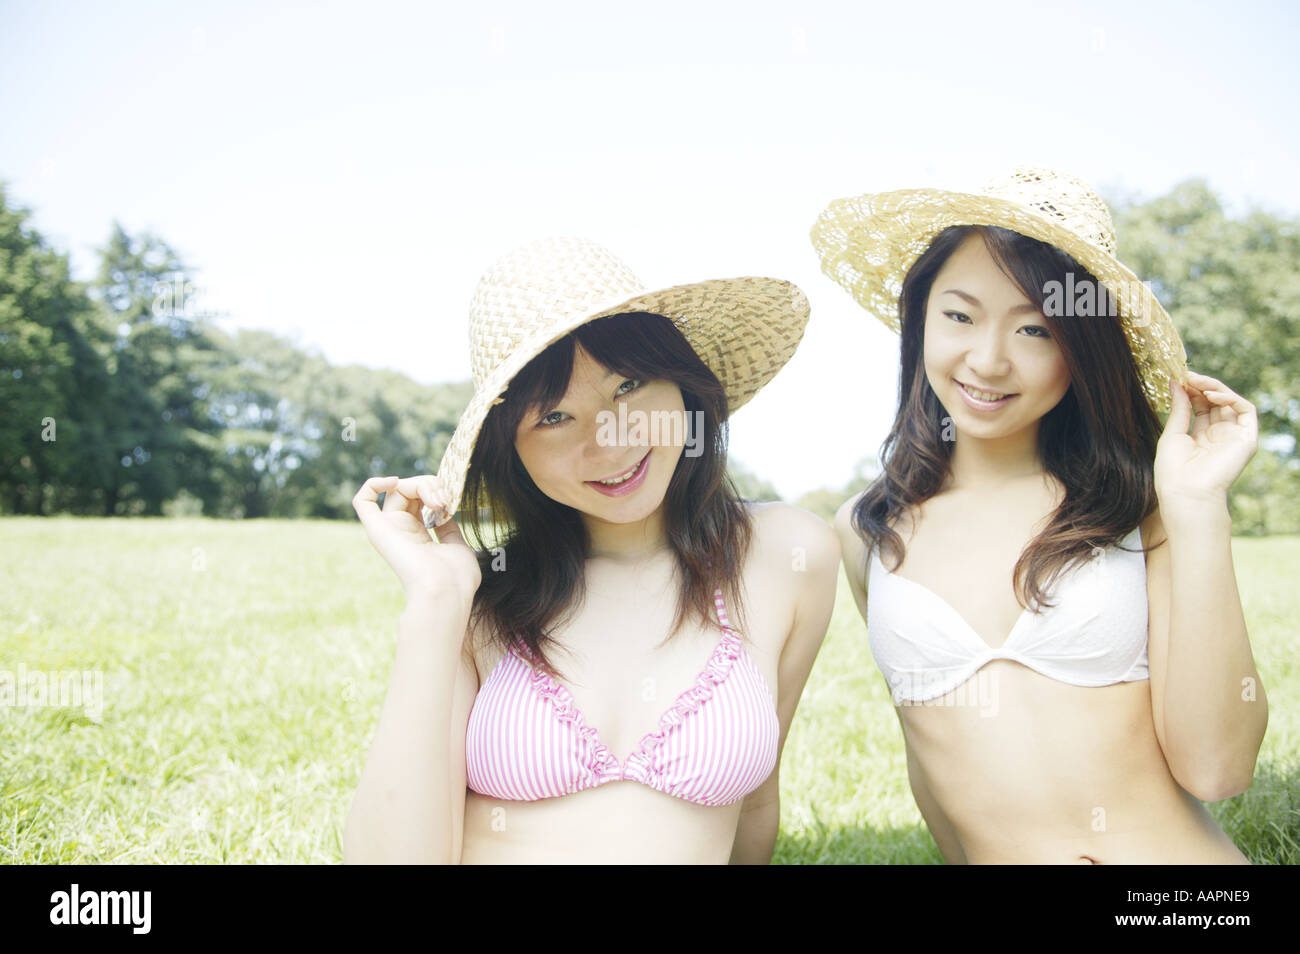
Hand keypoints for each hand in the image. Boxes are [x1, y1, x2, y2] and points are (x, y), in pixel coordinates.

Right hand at [352, 474, 481, 600]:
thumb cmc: (455, 578)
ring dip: (421, 484)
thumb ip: (448, 528)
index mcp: (418, 537)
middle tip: (446, 500)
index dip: (438, 491)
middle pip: (409, 490)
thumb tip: (444, 511)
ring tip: (438, 500)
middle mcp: (400, 531)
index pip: (421, 500)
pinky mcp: (377, 530)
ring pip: (396, 489)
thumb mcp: (456, 546)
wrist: (445, 591)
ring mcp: (388, 530)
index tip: (453, 501)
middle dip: (432, 485)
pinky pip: (362, 500)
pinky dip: (374, 484)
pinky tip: (395, 482)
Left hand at [1155, 371, 1257, 508]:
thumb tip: (1177, 382)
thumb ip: (1179, 407)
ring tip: (1195, 381)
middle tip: (1186, 375)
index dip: (1191, 390)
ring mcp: (1233, 437)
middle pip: (1215, 402)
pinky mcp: (1247, 439)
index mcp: (1199, 437)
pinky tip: (1211, 396)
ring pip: (1230, 402)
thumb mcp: (1173, 433)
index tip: (1177, 378)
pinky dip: (1230, 398)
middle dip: (1201, 386)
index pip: (1200, 406)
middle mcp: (1218, 436)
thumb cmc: (1173, 470)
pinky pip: (1246, 410)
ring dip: (1214, 388)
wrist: (1186, 492)